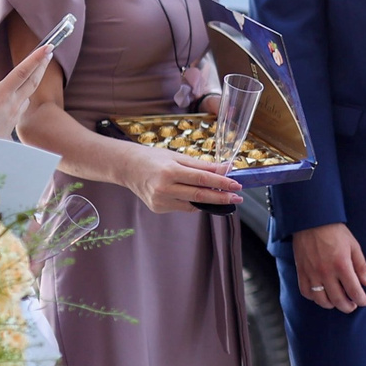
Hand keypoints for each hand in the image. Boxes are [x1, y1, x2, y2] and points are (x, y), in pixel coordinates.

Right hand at [0, 40, 55, 140]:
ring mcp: (15, 113)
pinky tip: (16, 92)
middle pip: (33, 80)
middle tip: (50, 50)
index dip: (35, 58)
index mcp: (1, 95)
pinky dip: (21, 94)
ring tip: (37, 66)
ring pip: (28, 92)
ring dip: (34, 79)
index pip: (22, 72)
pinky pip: (21, 103)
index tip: (47, 47)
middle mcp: (12, 102)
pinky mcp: (14, 121)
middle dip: (42, 64)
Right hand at [125, 146, 240, 213]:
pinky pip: (183, 207)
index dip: (221, 183)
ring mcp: (160, 201)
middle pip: (199, 195)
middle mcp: (164, 188)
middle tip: (238, 197)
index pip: (202, 179)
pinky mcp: (158, 208)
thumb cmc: (154, 159)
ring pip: (192, 204)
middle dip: (221, 197)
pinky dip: (193, 202)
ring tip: (224, 197)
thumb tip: (225, 169)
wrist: (128, 167)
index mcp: (170, 171)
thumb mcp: (178, 157)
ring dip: (210, 202)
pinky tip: (198, 197)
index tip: (236, 185)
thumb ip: (202, 165)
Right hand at [291, 223, 365, 310]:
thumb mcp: (354, 246)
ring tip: (338, 301)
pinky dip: (314, 298)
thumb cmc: (335, 232)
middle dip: (348, 307)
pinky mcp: (301, 272)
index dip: (362, 300)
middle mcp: (326, 273)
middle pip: (338, 300)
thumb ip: (361, 267)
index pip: (354, 291)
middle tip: (353, 305)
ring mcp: (312, 274)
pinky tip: (321, 295)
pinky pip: (306, 293)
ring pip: (322, 301)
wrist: (311, 221)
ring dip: (332, 305)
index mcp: (342, 265)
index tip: (365, 301)